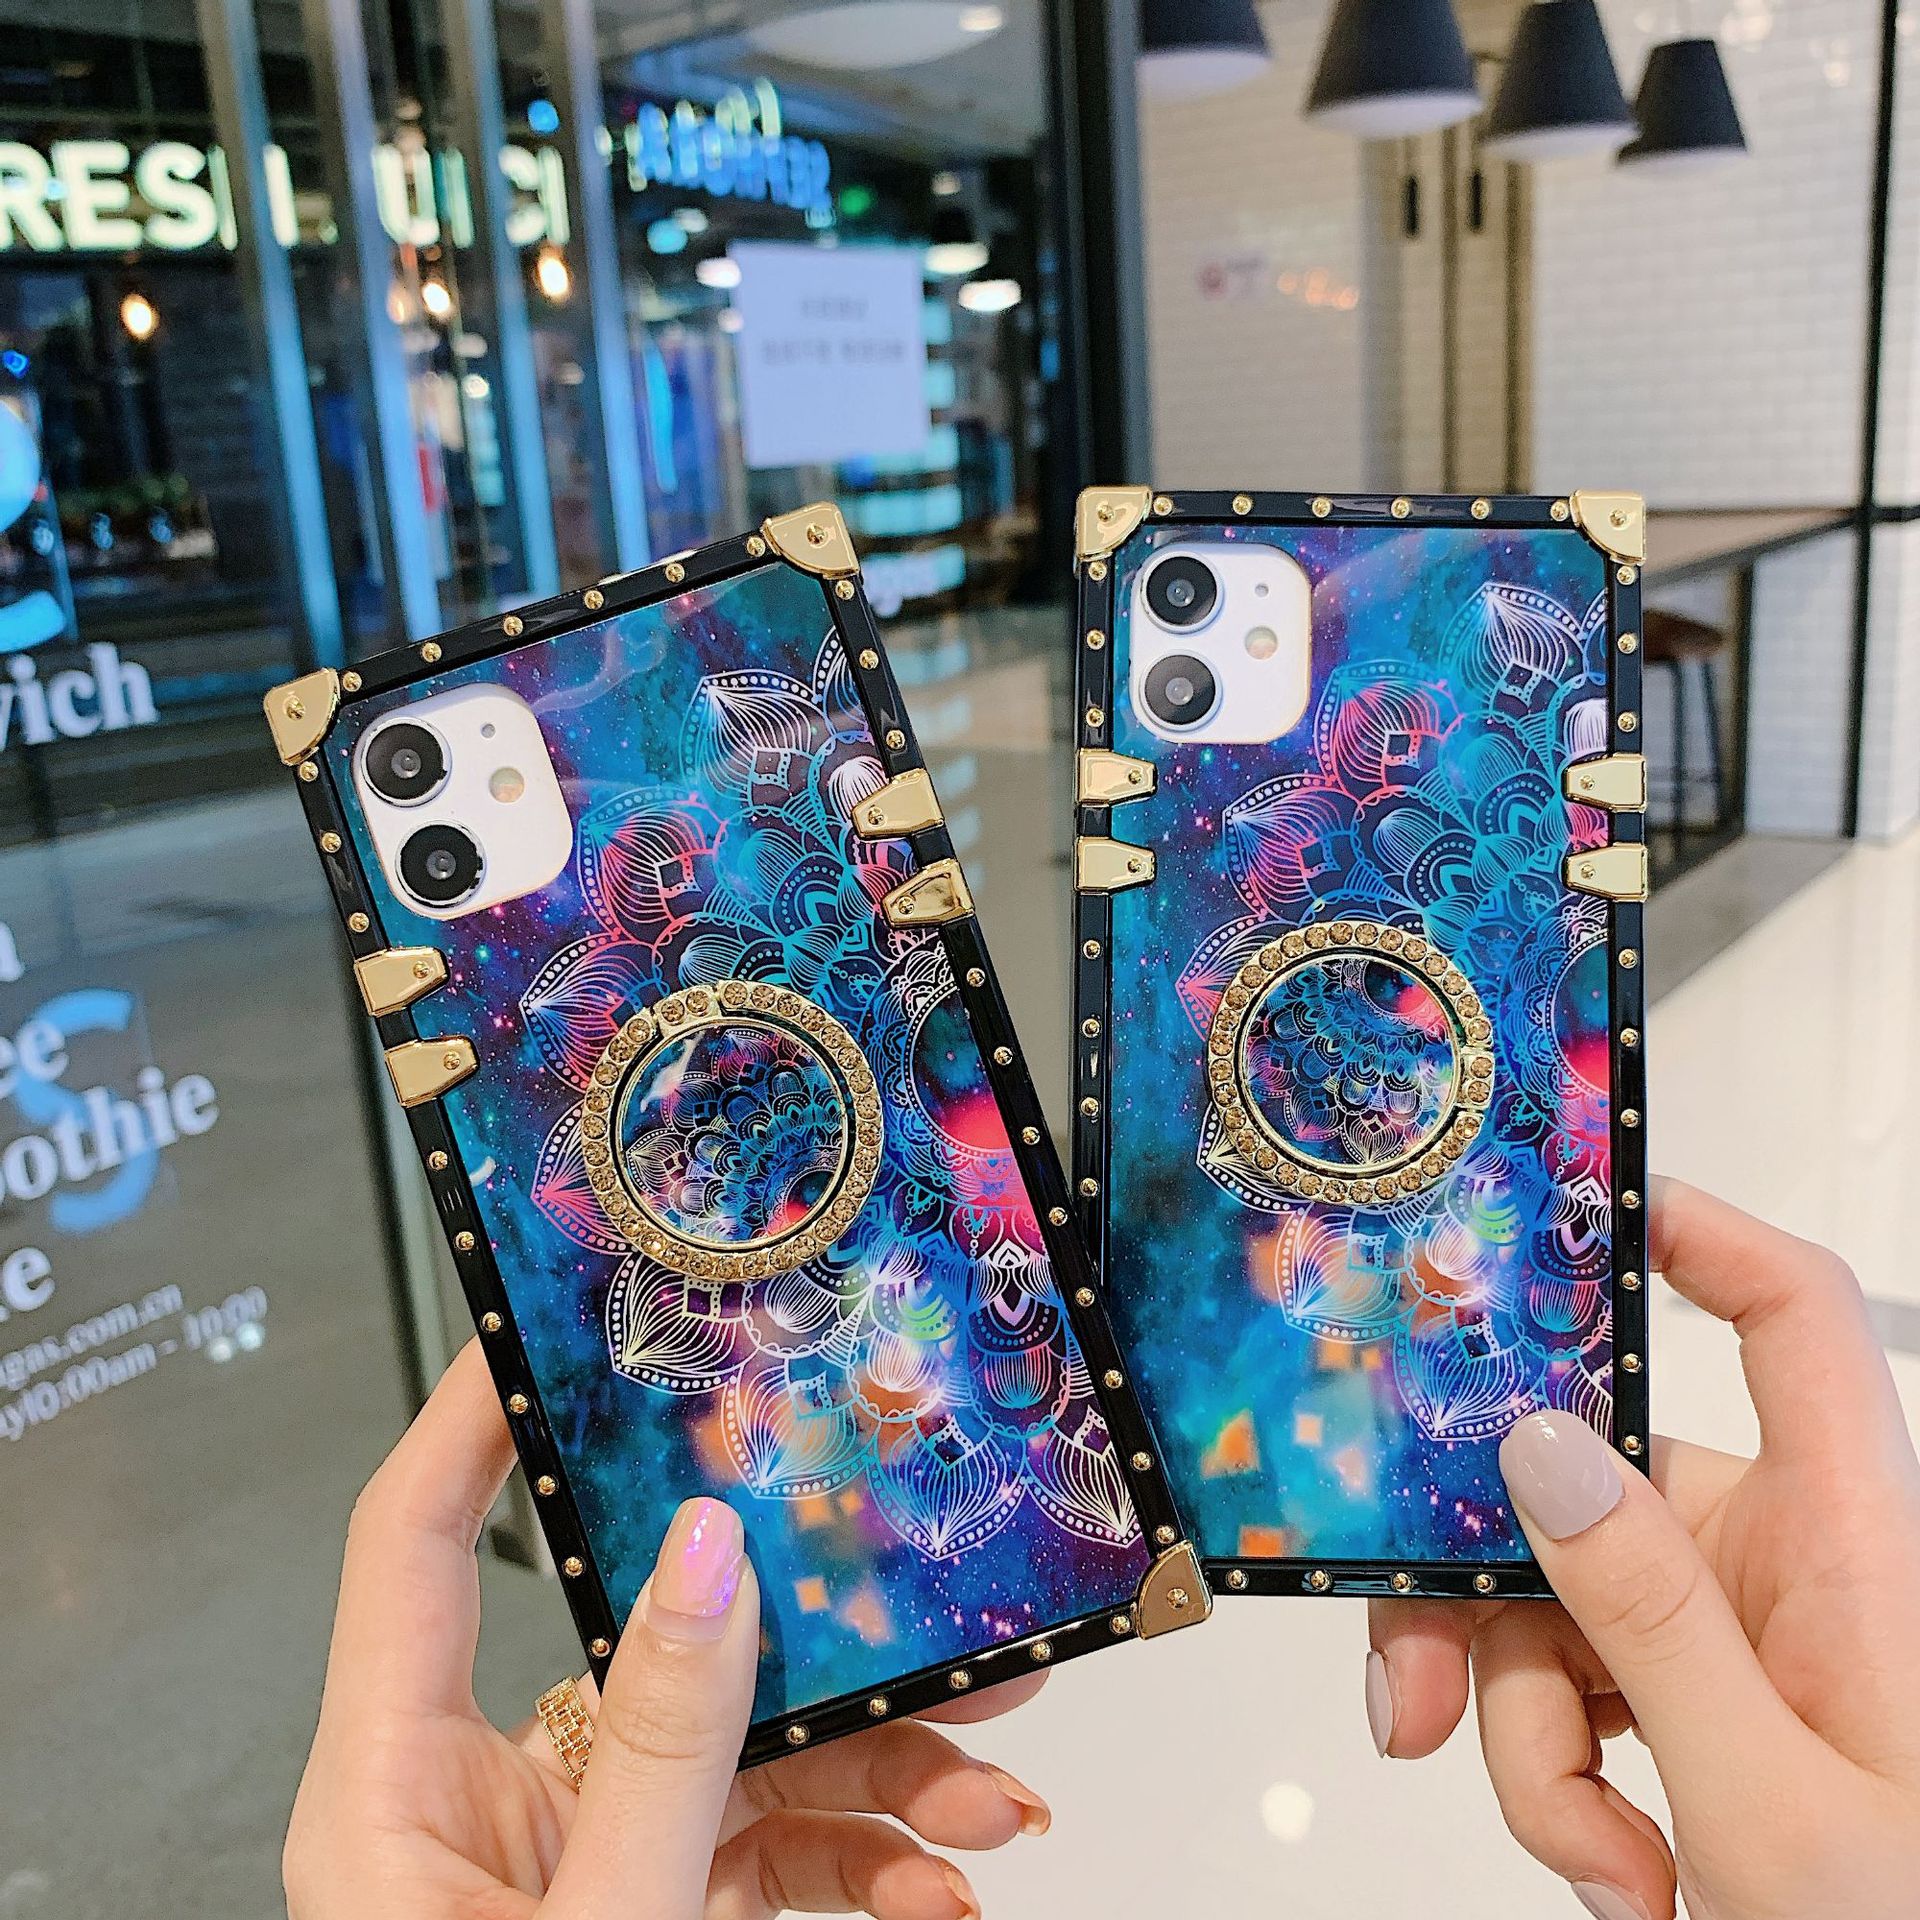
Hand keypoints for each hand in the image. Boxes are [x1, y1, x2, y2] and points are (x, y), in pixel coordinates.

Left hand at [285, 1340, 1052, 1919]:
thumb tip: (712, 1558)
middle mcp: (480, 1805)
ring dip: (878, 1766)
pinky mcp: (647, 1912)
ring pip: (738, 1749)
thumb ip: (661, 1754)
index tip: (571, 1316)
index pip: (419, 1539)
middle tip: (914, 1578)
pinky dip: (866, 1861)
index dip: (480, 1408)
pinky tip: (946, 1885)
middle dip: (806, 1627)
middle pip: (644, 1639)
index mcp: (394, 1789)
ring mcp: (574, 1861)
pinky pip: (765, 1848)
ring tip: (991, 1790)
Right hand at [1367, 1177, 1919, 1919]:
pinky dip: (1558, 1783)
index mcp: (1855, 1552)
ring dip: (1524, 1734)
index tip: (1563, 1209)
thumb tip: (1545, 1457)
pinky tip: (1615, 1867)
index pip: (1790, 1321)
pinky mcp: (1699, 1712)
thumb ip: (1651, 1626)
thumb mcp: (1776, 1811)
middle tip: (1419, 1693)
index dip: (1693, 1232)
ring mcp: (1738, 1643)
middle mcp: (1792, 1572)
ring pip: (1556, 1608)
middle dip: (1490, 1599)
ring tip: (1591, 1855)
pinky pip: (1571, 1693)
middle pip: (1596, 1492)